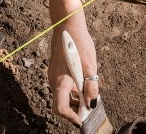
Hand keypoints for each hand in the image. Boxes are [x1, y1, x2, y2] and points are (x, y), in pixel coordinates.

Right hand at [46, 0, 99, 125]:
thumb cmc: (79, 43)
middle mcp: (54, 80)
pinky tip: (83, 84)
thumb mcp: (90, 66)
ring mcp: (53, 75)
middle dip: (74, 110)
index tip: (82, 121)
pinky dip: (71, 90)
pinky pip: (62, 86)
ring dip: (74, 100)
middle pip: (61, 104)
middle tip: (89, 110)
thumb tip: (92, 103)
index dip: (71, 118)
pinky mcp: (55, 70)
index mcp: (61, 81)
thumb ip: (91, 86)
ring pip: (62, 95)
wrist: (67, 24)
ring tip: (88, 97)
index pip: (60, 109)